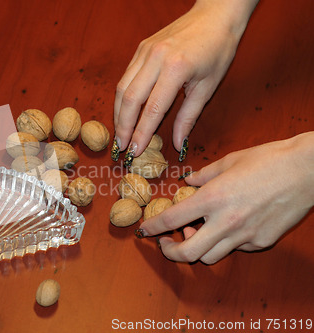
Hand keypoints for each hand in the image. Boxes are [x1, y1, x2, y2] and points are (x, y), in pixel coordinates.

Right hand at [114, 0, 257, 153]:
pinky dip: (123, 97)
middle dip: (123, 126)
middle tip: (121, 147)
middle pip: (129, 99)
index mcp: (176, 68)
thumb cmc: (218, 49)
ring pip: (122, 88)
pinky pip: (126, 77)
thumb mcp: (208, 86)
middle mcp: (155, 58)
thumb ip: (188, 117)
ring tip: (120, 133)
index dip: (141, 134)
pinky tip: (125, 111)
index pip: (152, 110)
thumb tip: (176, 143)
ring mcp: (144, 51)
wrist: (215, 14)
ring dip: (118, 113)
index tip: (135, 152)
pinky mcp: (140, 48)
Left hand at [138, 132, 313, 263]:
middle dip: (170, 252)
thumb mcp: (229, 161)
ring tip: (196, 232)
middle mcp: (226, 222)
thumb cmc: (268, 159)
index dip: (152, 227)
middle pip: (189, 253)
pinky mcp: (263, 241)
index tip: (144, 231)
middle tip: (165, 243)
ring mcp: (246, 235)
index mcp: (212, 198)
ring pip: (211, 256)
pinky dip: (226, 242)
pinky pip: (236, 248)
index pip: (171, 219)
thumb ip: (203, 175)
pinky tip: (229, 227)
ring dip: (198, 248)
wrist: (307, 170)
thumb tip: (188, 182)